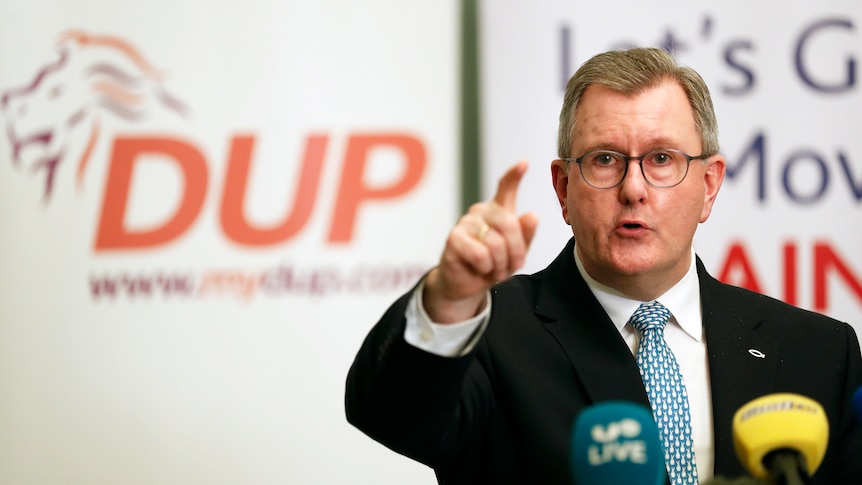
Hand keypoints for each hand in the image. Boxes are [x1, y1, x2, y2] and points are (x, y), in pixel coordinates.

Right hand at [423, 161, 538, 322]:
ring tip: (495, 269)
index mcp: (498, 210)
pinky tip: (480, 268)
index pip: (506, 188)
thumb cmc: (493, 263)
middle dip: (516, 251)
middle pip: (509, 224)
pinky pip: (480, 254)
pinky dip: (486, 267)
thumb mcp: (515, 252)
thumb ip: (525, 235)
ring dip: (501, 264)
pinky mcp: (453, 239)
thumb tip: (532, 215)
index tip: (523, 163)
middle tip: (514, 266)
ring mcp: (465, 223)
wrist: (467, 284)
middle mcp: (481, 211)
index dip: (514, 175)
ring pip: (496, 243)